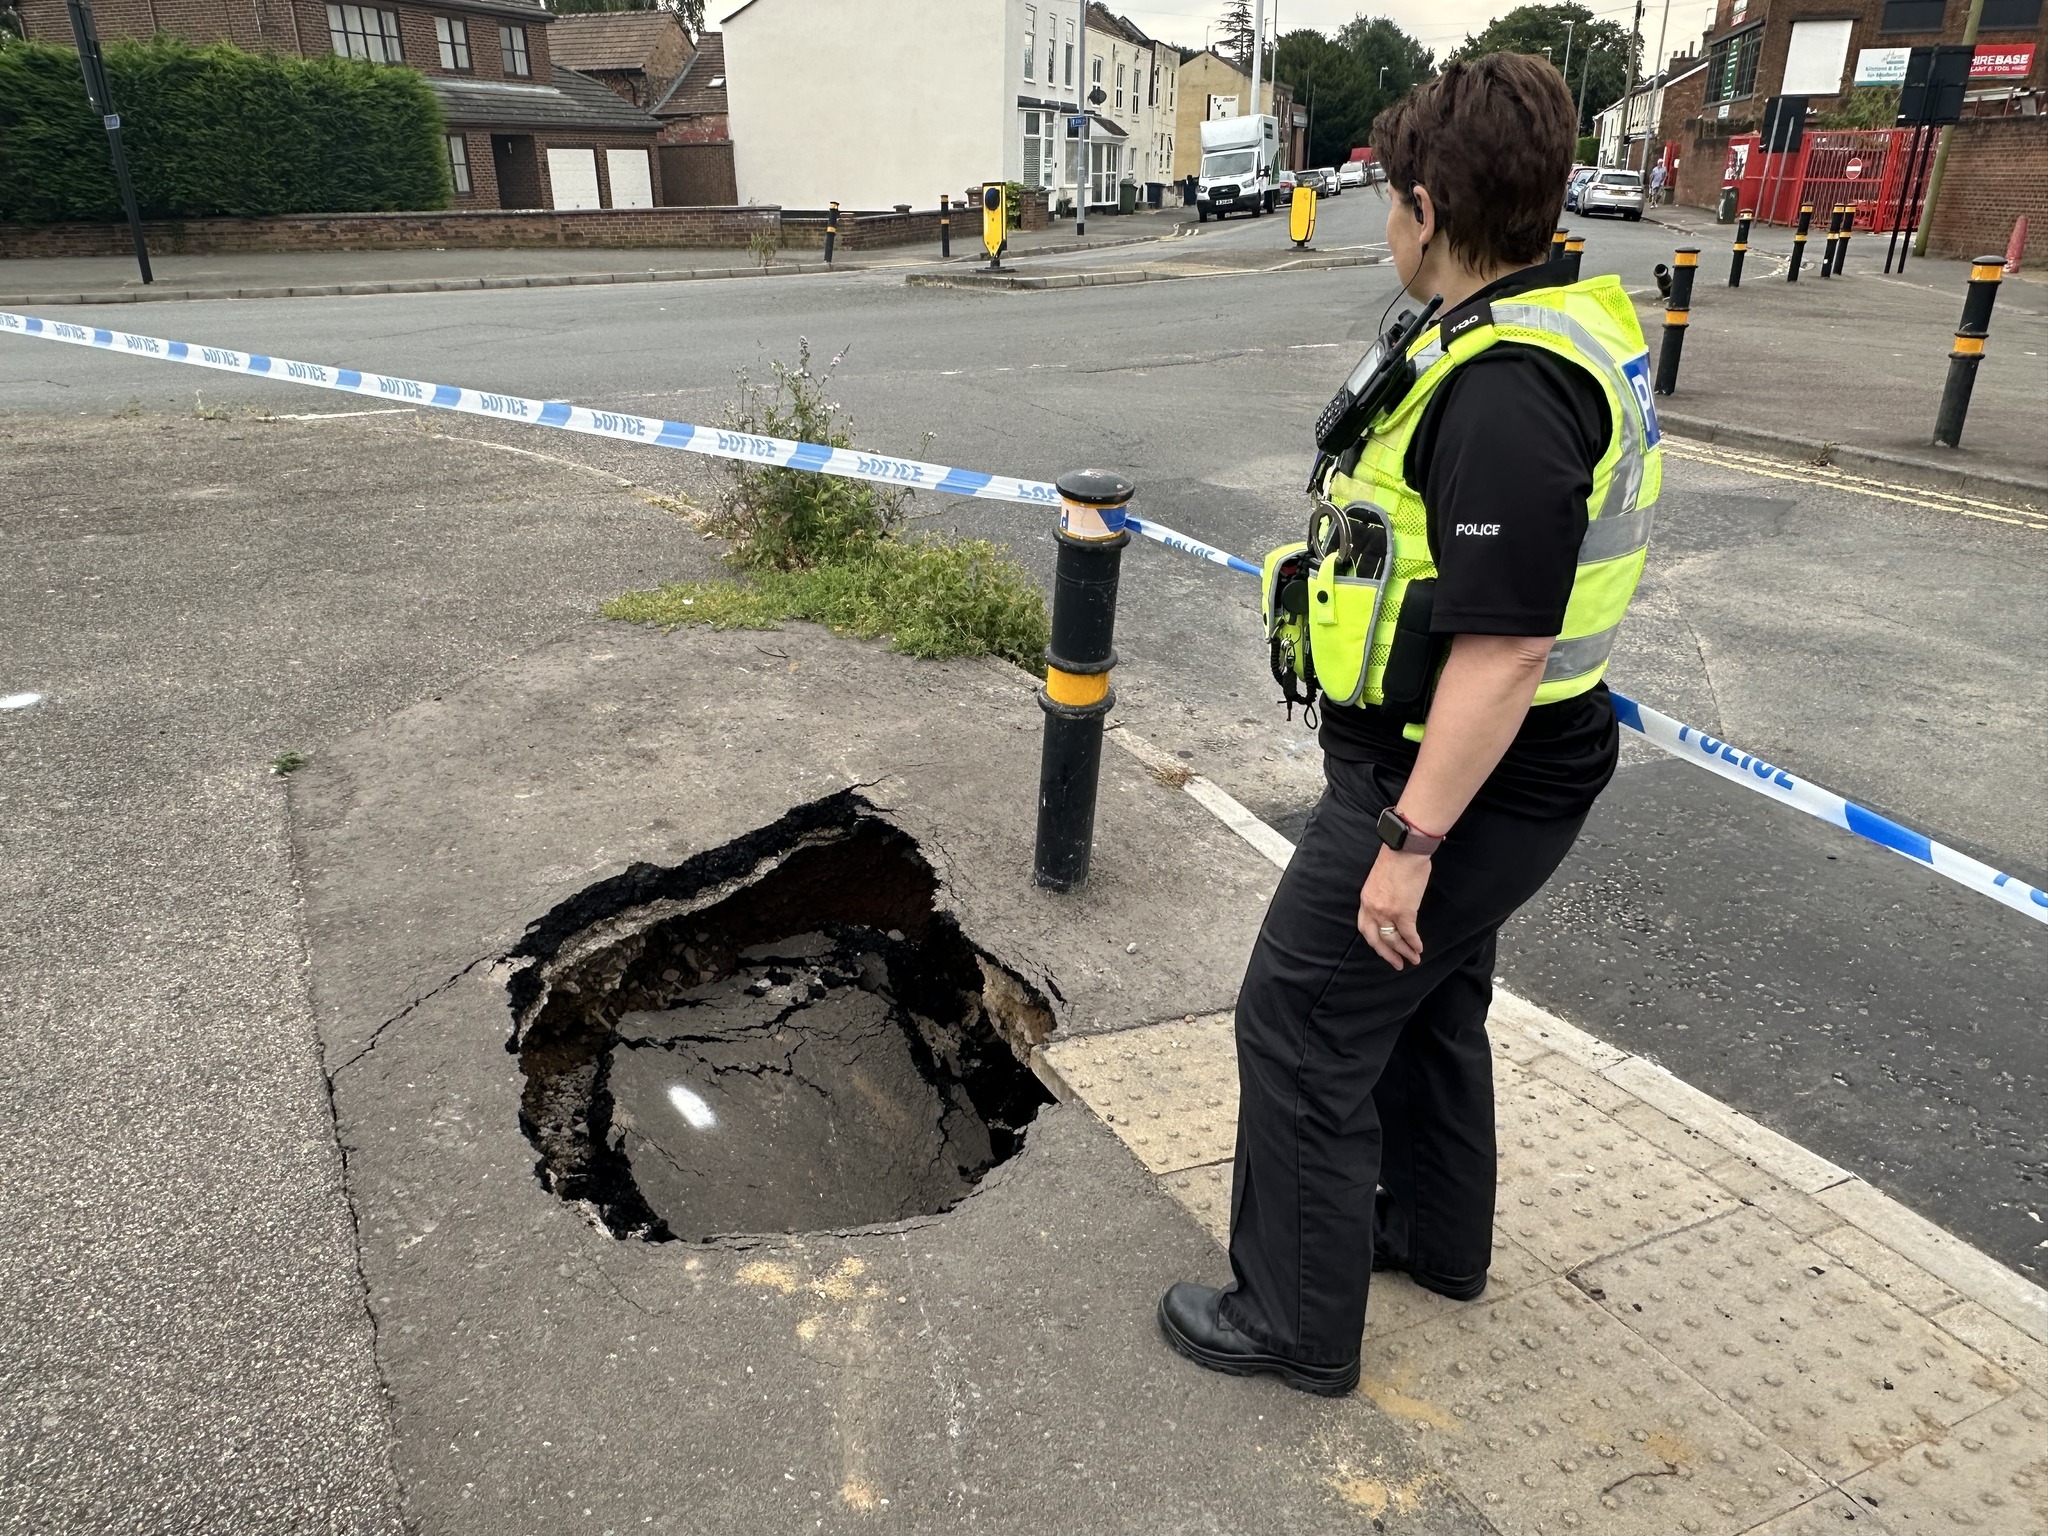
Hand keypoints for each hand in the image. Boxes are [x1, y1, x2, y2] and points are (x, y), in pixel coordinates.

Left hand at [1358, 845, 1430, 969]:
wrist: (1405, 850)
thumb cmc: (1395, 860)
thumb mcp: (1378, 880)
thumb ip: (1381, 896)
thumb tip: (1391, 905)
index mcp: (1365, 900)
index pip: (1365, 927)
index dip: (1374, 940)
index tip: (1382, 948)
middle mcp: (1373, 908)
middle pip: (1377, 939)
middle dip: (1387, 954)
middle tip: (1396, 964)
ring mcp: (1387, 911)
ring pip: (1394, 939)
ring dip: (1405, 951)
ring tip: (1413, 959)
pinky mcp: (1404, 911)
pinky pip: (1409, 933)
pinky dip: (1415, 943)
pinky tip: (1419, 949)